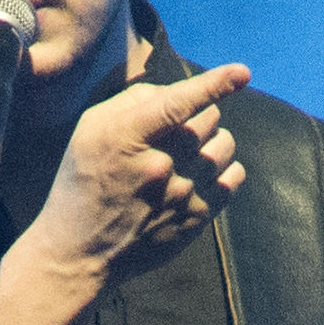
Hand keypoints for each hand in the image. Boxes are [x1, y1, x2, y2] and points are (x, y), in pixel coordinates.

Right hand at [19, 61, 250, 285]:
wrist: (82, 252)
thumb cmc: (84, 181)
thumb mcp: (90, 130)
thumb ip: (132, 101)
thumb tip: (176, 91)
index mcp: (127, 137)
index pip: (179, 102)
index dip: (214, 84)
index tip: (242, 72)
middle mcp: (160, 164)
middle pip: (209, 119)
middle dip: (199, 115)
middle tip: (176, 130)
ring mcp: (182, 194)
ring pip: (226, 145)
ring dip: (213, 140)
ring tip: (189, 153)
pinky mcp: (197, 218)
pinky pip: (233, 176)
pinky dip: (224, 167)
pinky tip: (202, 173)